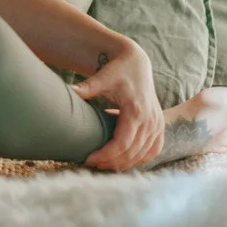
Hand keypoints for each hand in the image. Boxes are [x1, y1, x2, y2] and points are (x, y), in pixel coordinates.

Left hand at [72, 41, 164, 170]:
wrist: (137, 63)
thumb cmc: (118, 70)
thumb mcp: (102, 78)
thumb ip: (86, 88)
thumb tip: (67, 92)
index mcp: (136, 110)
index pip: (122, 143)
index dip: (105, 155)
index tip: (88, 159)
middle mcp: (150, 120)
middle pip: (131, 153)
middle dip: (110, 162)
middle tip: (91, 163)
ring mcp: (157, 124)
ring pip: (142, 155)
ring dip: (123, 163)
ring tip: (103, 164)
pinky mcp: (160, 126)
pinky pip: (153, 151)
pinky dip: (139, 159)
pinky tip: (123, 161)